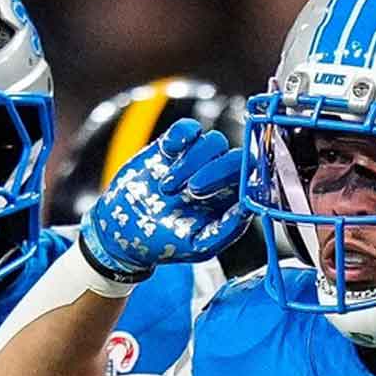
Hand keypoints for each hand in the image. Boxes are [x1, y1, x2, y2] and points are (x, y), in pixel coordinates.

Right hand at [79, 118, 246, 279]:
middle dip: (216, 171)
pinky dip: (182, 135)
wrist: (124, 232)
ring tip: (168, 188)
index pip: (251, 178)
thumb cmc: (166, 243)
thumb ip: (227, 230)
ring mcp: (195, 160)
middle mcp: (217, 177)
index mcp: (230, 199)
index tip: (232, 189)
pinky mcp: (172, 147)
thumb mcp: (198, 247)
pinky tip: (169, 152)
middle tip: (192, 191)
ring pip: (213, 141)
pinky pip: (187, 128)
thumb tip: (249, 209)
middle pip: (234, 156)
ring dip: (191, 162)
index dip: (245, 178)